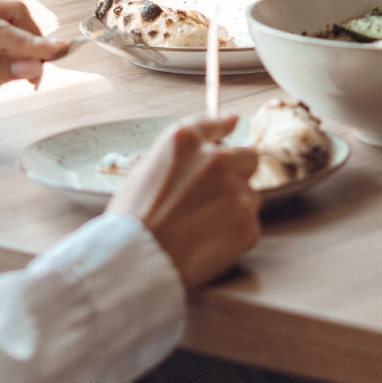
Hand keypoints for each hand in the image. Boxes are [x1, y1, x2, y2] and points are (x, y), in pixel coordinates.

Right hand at [105, 116, 262, 287]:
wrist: (133, 261)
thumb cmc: (131, 218)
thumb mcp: (145, 168)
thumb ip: (185, 149)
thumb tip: (231, 121)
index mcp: (185, 141)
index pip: (217, 124)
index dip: (223, 132)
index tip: (231, 129)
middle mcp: (216, 160)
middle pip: (247, 159)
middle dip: (235, 175)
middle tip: (209, 199)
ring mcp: (235, 192)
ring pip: (249, 197)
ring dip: (234, 210)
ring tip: (200, 230)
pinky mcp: (246, 225)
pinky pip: (249, 227)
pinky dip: (234, 237)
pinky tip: (206, 246)